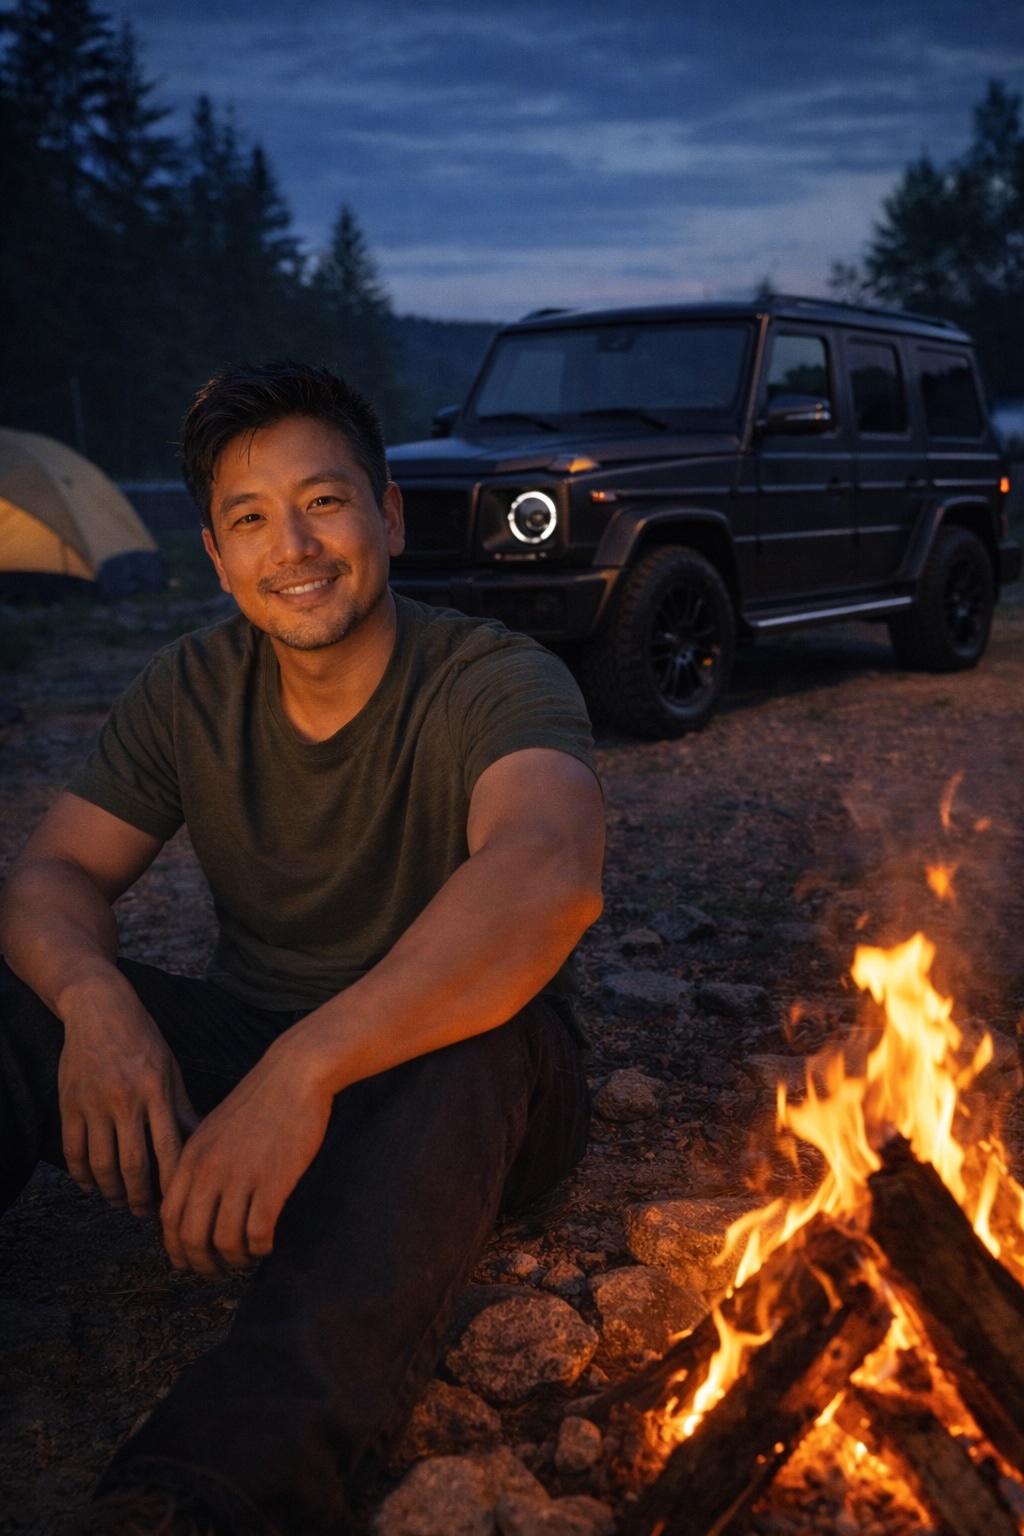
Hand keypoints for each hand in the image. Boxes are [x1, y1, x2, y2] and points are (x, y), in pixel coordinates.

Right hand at [58, 974, 198, 1215]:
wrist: (99, 1008)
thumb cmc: (142, 1038)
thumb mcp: (169, 1067)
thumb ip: (180, 1107)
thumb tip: (201, 1141)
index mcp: (156, 1090)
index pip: (168, 1148)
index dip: (172, 1181)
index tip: (177, 1201)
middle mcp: (125, 1099)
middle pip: (132, 1164)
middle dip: (140, 1196)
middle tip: (145, 1211)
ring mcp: (94, 1102)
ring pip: (100, 1163)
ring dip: (110, 1191)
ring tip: (120, 1201)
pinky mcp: (70, 1103)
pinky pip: (73, 1149)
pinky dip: (81, 1174)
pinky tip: (90, 1185)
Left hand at [160, 1037, 332, 1276]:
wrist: (295, 1074)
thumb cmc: (260, 1100)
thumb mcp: (215, 1128)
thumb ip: (200, 1164)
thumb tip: (195, 1203)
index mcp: (192, 1157)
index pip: (169, 1218)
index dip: (176, 1249)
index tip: (187, 1262)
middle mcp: (210, 1171)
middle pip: (192, 1238)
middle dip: (202, 1264)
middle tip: (217, 1272)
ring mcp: (240, 1177)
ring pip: (225, 1242)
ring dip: (235, 1260)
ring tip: (246, 1258)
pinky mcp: (272, 1182)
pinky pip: (258, 1233)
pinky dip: (261, 1247)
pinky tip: (268, 1243)